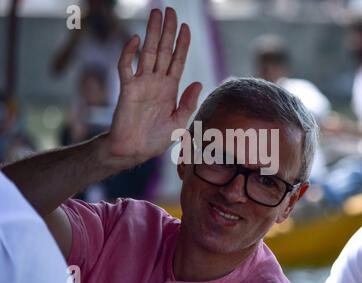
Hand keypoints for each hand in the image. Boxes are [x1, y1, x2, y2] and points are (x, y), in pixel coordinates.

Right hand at [106, 7, 201, 167]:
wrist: (134, 150)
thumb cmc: (156, 139)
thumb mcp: (179, 123)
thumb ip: (188, 103)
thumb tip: (198, 82)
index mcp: (170, 89)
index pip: (178, 61)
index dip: (182, 44)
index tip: (186, 27)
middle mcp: (156, 82)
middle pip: (164, 51)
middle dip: (168, 31)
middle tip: (170, 10)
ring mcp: (141, 83)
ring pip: (147, 53)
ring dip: (152, 33)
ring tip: (155, 13)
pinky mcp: (127, 89)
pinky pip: (126, 67)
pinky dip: (129, 54)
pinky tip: (134, 40)